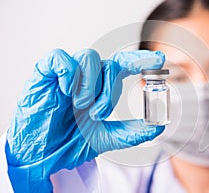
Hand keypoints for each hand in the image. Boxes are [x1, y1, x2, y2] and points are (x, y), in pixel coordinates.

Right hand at [5, 48, 165, 191]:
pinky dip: (67, 72)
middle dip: (109, 90)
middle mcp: (86, 77)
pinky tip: (66, 90)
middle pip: (109, 63)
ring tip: (81, 105)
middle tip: (97, 114)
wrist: (43, 155)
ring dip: (90, 84)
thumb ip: (131, 132)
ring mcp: (66, 74)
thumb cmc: (70, 142)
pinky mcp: (45, 74)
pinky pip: (59, 58)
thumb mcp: (106, 138)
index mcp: (100, 87)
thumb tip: (157, 127)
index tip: (160, 60)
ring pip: (88, 57)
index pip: (123, 65)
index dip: (141, 60)